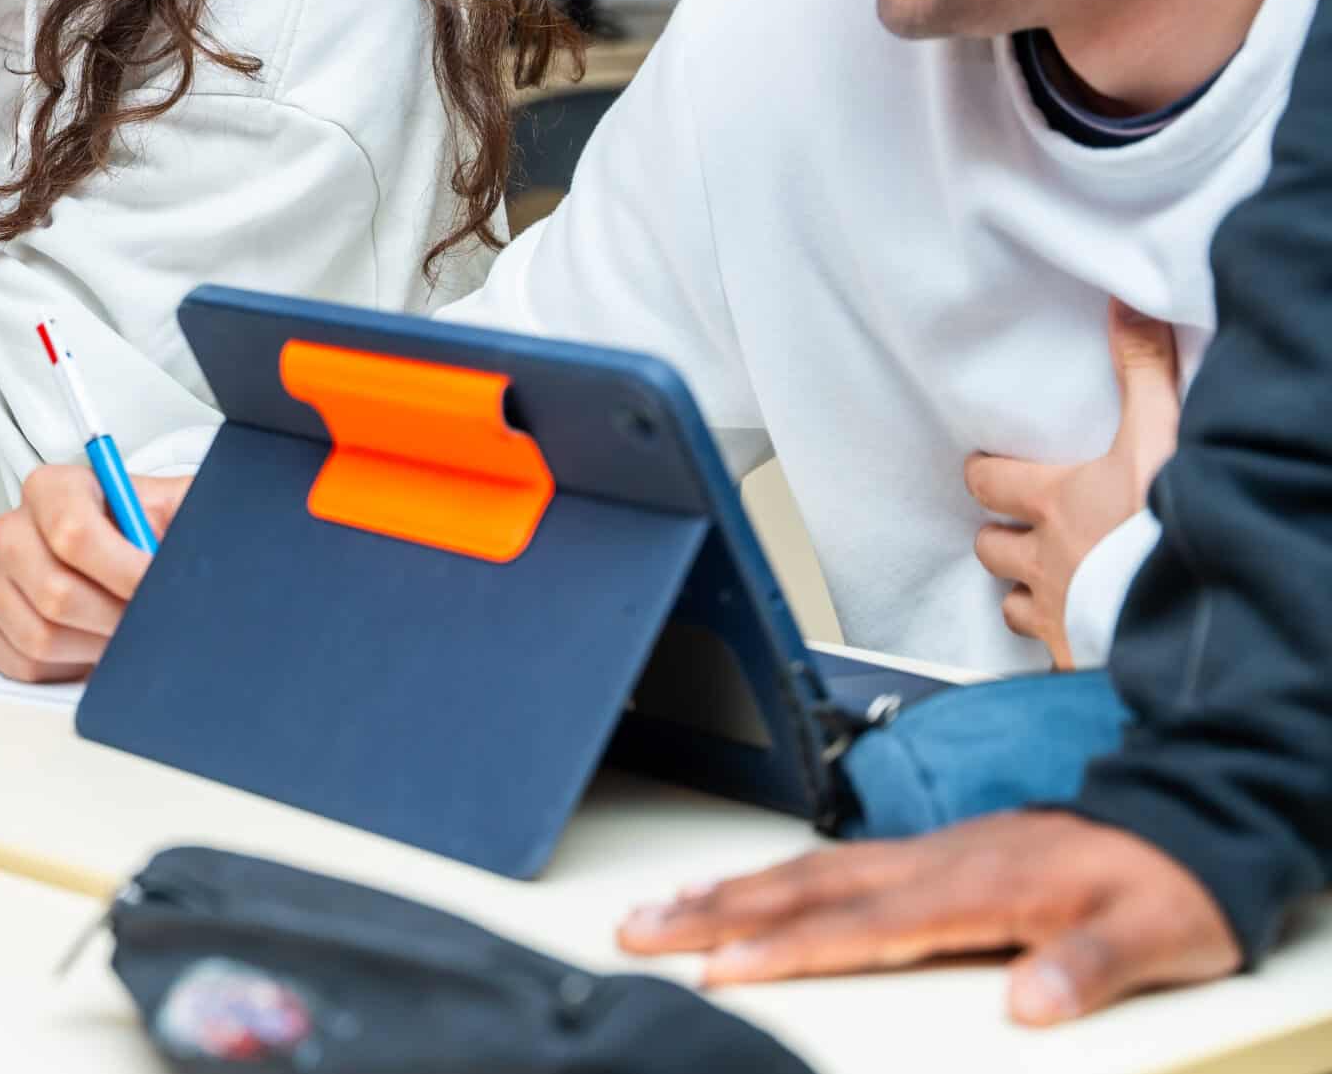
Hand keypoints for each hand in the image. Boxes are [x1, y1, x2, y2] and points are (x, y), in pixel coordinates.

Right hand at [0, 464, 192, 681]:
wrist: (118, 554)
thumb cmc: (142, 529)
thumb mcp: (175, 505)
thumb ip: (188, 509)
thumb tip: (209, 537)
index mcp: (52, 488)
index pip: (72, 532)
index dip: (123, 570)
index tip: (157, 587)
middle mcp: (12, 530)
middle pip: (55, 592)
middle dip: (115, 617)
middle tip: (151, 622)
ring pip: (40, 635)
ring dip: (95, 646)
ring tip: (127, 634)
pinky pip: (24, 662)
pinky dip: (68, 665)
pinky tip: (94, 644)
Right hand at [616, 811, 1236, 1023]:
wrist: (1188, 820)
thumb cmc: (1168, 885)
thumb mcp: (1155, 936)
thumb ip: (1088, 969)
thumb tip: (1032, 1004)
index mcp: (979, 887)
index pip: (861, 925)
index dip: (787, 949)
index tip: (721, 968)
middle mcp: (937, 863)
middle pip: (804, 889)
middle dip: (714, 911)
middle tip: (638, 926)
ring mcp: (927, 853)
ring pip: (805, 870)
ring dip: (726, 891)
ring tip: (659, 907)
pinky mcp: (929, 853)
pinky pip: (830, 864)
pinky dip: (771, 879)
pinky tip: (742, 890)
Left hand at [965, 300, 1179, 666]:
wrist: (1193, 613)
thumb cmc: (1169, 526)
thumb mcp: (1161, 437)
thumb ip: (1143, 370)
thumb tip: (1126, 305)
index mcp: (1057, 503)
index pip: (989, 481)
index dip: (984, 475)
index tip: (984, 470)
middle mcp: (1045, 560)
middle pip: (992, 548)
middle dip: (1000, 540)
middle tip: (1014, 533)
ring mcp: (1058, 613)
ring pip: (1011, 604)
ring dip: (1022, 594)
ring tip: (1042, 588)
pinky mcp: (1076, 658)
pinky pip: (1047, 655)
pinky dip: (1056, 647)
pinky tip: (1072, 643)